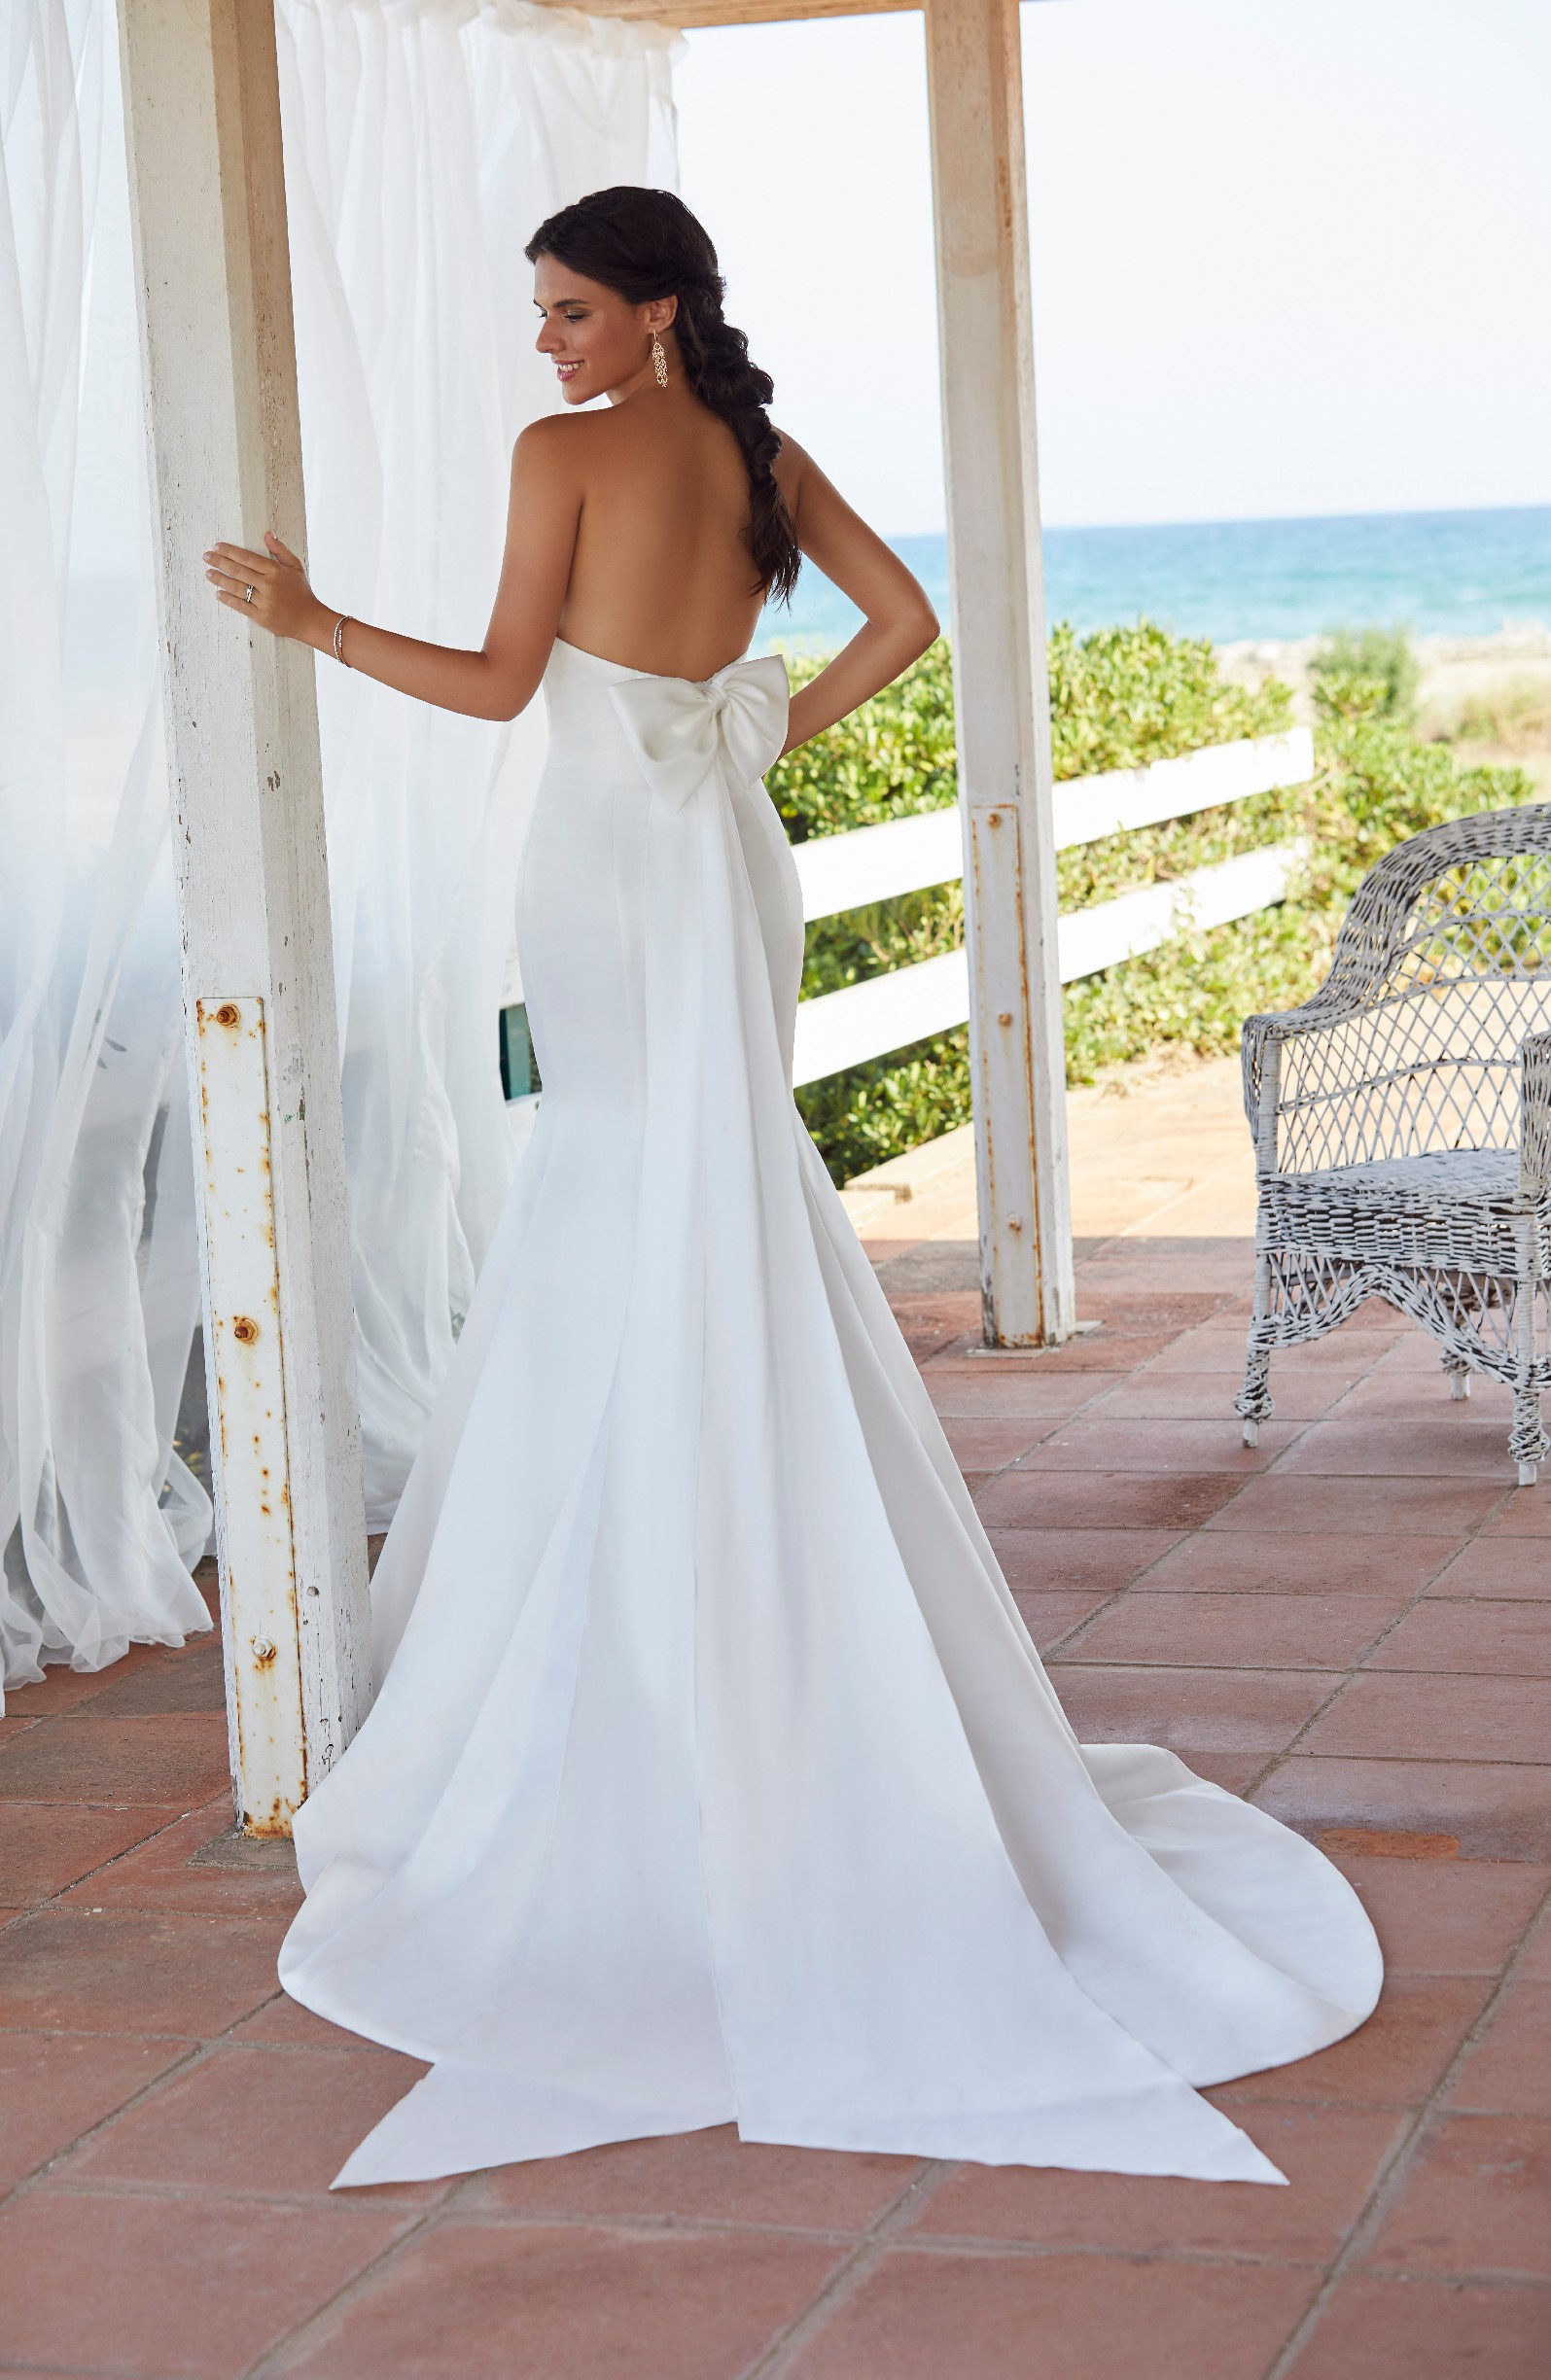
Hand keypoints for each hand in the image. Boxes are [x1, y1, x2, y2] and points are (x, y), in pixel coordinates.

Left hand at [204, 532, 326, 644]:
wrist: (310, 620)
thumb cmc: (302, 592)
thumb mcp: (295, 567)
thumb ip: (280, 550)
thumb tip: (267, 534)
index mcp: (275, 571)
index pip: (247, 558)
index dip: (230, 551)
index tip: (217, 547)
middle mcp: (268, 585)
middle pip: (238, 571)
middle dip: (219, 562)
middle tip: (207, 557)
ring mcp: (264, 602)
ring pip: (236, 588)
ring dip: (220, 579)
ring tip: (208, 573)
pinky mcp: (261, 617)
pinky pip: (240, 606)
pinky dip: (228, 599)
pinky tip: (218, 593)